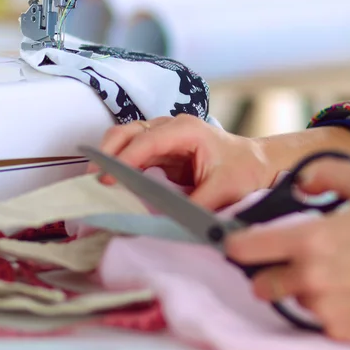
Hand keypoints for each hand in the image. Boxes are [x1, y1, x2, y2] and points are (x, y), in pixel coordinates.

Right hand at [88, 115, 273, 210]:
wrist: (257, 163)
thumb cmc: (245, 170)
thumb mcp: (226, 190)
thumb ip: (197, 206)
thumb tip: (169, 222)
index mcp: (186, 130)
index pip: (146, 140)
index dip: (123, 159)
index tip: (106, 180)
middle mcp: (170, 127)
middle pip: (127, 132)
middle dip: (106, 153)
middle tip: (92, 180)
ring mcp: (163, 136)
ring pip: (124, 139)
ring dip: (107, 158)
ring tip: (95, 183)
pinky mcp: (159, 150)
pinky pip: (131, 153)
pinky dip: (117, 166)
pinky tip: (110, 184)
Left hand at [226, 158, 349, 342]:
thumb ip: (326, 175)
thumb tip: (301, 182)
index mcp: (310, 240)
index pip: (244, 248)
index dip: (236, 244)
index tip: (236, 242)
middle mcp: (312, 278)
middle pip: (260, 284)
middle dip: (266, 273)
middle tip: (285, 261)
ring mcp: (327, 308)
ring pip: (290, 301)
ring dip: (298, 291)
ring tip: (329, 274)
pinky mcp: (343, 331)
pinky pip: (317, 320)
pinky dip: (324, 309)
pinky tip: (347, 291)